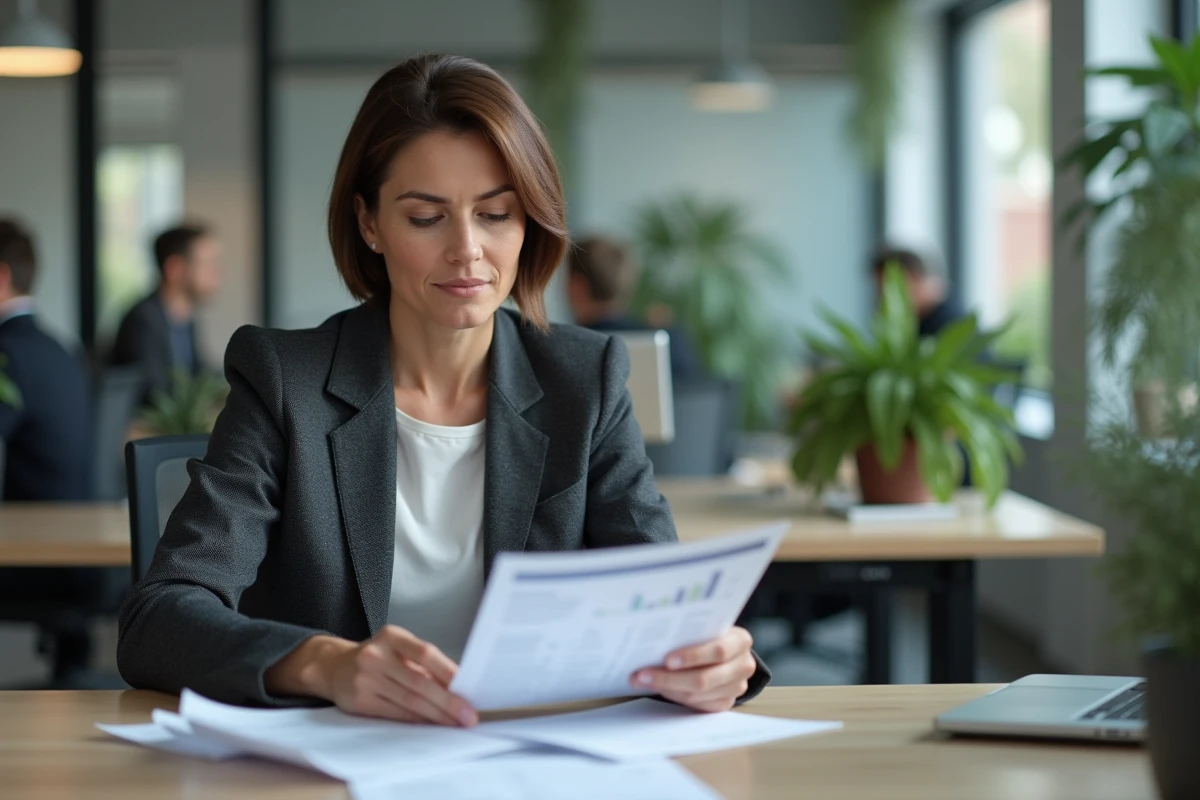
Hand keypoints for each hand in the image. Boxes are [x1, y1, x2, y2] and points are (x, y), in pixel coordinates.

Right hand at [269, 626, 478, 726]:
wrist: (334, 667)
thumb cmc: (377, 658)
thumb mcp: (397, 648)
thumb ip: (423, 664)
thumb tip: (457, 686)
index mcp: (391, 636)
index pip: (425, 653)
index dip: (448, 672)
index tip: (468, 687)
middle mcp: (375, 655)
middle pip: (419, 682)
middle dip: (448, 702)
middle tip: (468, 715)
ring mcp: (365, 679)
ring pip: (409, 701)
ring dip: (436, 715)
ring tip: (455, 722)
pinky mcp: (359, 701)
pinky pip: (395, 714)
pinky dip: (416, 720)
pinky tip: (431, 724)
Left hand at [629, 627, 756, 711]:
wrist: (728, 651)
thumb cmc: (710, 635)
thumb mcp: (706, 628)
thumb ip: (690, 633)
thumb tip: (652, 641)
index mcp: (740, 640)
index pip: (718, 651)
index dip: (692, 656)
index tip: (667, 660)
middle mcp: (744, 665)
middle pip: (705, 678)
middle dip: (670, 678)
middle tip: (643, 674)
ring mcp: (737, 687)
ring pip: (697, 695)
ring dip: (667, 688)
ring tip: (642, 681)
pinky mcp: (727, 702)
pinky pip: (698, 705)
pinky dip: (675, 697)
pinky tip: (658, 687)